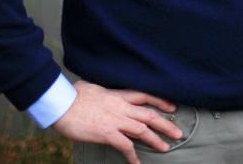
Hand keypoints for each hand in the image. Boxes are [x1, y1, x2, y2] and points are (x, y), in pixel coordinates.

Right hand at [53, 80, 182, 163]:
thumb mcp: (91, 86)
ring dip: (155, 140)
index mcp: (118, 95)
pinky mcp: (107, 133)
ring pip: (142, 130)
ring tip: (166, 148)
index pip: (144, 95)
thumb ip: (100, 90)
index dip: (160, 101)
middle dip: (165, 124)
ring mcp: (115, 120)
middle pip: (149, 115)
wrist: (63, 104)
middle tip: (178, 133)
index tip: (172, 107)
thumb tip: (96, 89)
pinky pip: (125, 146)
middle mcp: (121, 107)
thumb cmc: (74, 94)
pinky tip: (137, 163)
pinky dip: (132, 156)